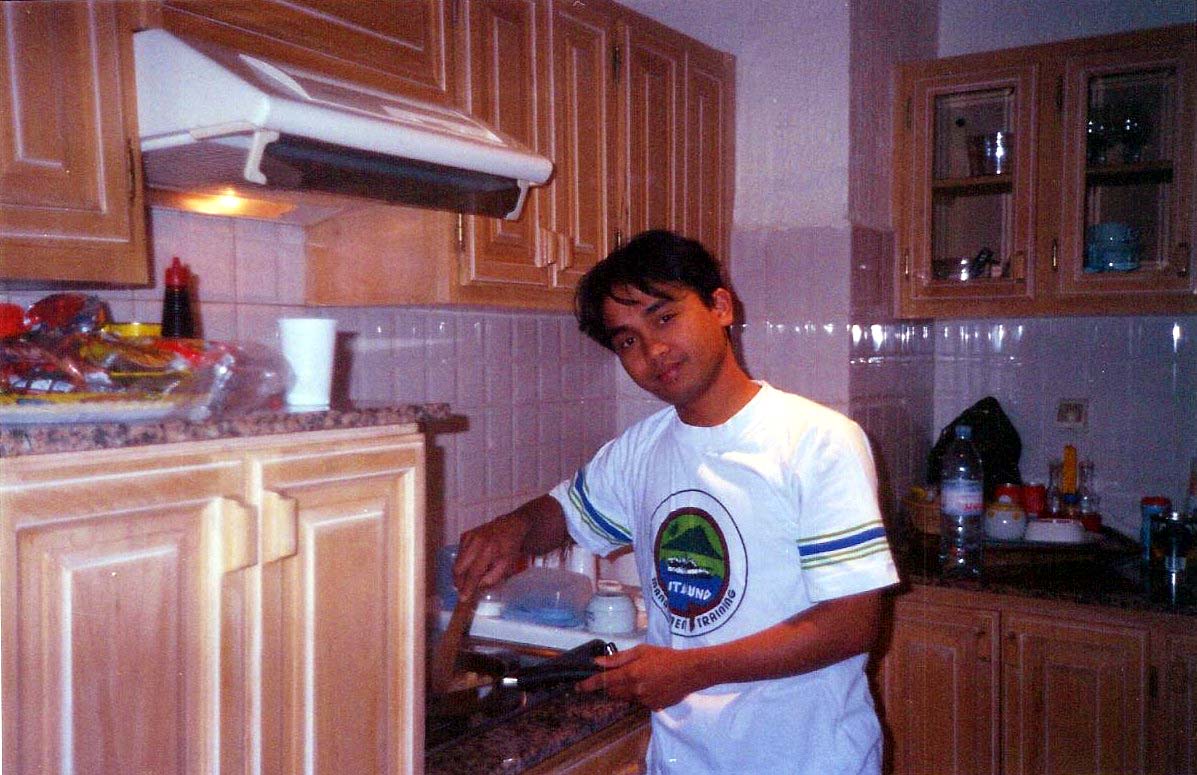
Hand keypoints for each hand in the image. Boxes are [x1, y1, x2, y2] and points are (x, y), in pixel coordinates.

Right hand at [453, 512, 528, 597]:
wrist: (510, 525)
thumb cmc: (510, 547)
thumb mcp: (506, 565)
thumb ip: (491, 578)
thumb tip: (477, 587)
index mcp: (488, 551)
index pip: (473, 573)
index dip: (467, 587)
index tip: (463, 598)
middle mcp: (475, 543)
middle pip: (458, 568)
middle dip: (459, 582)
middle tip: (464, 589)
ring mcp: (468, 537)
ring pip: (456, 562)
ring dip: (460, 573)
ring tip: (469, 577)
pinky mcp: (465, 535)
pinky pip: (459, 554)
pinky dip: (462, 562)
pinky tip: (471, 563)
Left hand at [576, 644, 700, 710]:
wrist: (689, 672)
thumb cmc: (666, 657)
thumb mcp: (641, 651)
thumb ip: (618, 658)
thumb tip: (599, 662)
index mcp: (631, 674)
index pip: (603, 681)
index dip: (588, 684)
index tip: (578, 687)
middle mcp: (635, 690)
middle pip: (612, 692)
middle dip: (608, 686)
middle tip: (613, 675)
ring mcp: (644, 701)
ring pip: (624, 698)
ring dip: (623, 690)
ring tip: (638, 676)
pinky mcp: (652, 707)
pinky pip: (638, 701)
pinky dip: (638, 694)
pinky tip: (649, 684)